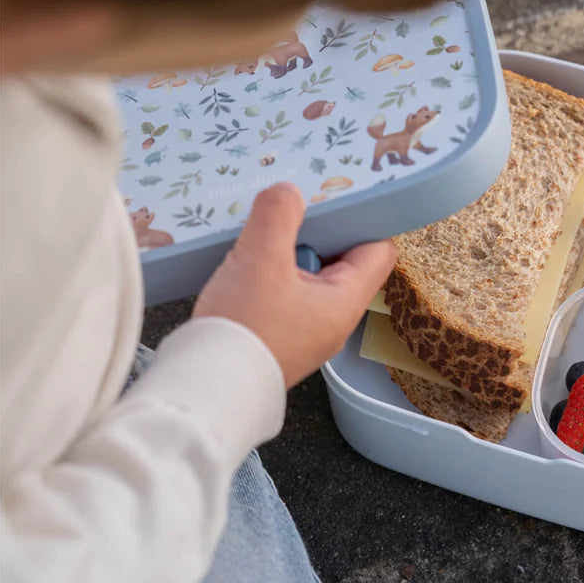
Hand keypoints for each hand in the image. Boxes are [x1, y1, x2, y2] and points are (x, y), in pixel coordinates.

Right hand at [193, 183, 395, 388]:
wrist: (204, 391)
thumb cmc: (243, 328)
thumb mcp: (261, 260)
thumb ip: (279, 216)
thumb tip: (289, 191)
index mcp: (345, 302)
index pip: (379, 252)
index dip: (365, 221)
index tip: (341, 196)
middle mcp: (333, 320)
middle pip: (343, 262)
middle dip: (321, 232)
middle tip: (297, 205)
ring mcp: (306, 332)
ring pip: (311, 277)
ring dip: (292, 252)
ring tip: (268, 227)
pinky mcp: (278, 339)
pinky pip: (287, 295)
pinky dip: (273, 274)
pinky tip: (249, 259)